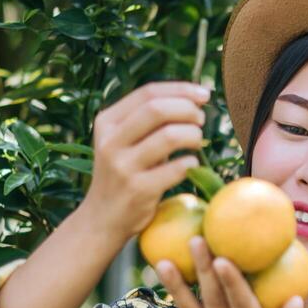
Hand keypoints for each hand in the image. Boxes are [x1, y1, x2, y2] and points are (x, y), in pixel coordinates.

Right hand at [80, 81, 209, 238]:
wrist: (103, 218)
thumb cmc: (124, 172)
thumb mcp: (124, 141)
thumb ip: (148, 119)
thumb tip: (194, 96)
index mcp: (107, 122)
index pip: (148, 93)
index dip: (181, 89)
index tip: (204, 94)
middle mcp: (111, 141)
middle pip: (157, 109)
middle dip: (188, 110)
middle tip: (200, 120)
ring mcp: (123, 166)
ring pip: (170, 136)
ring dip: (193, 135)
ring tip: (197, 142)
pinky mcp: (138, 189)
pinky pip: (177, 168)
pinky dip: (192, 163)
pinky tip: (191, 164)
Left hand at [154, 237, 307, 307]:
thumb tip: (296, 300)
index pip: (242, 306)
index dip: (231, 283)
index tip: (223, 259)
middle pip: (214, 302)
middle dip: (204, 271)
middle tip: (196, 241)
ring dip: (177, 284)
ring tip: (164, 261)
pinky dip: (178, 298)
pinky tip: (168, 277)